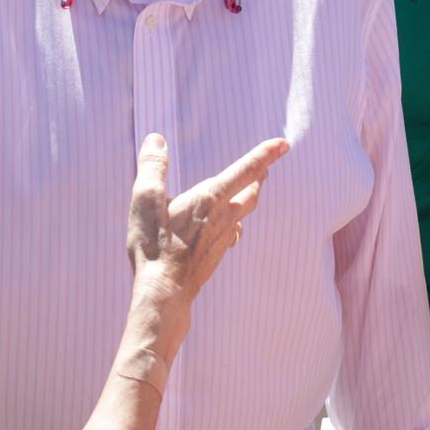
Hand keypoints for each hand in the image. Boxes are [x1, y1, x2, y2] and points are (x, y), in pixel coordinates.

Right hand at [127, 133, 285, 335]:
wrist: (165, 292)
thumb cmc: (154, 245)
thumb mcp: (145, 200)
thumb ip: (153, 166)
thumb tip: (156, 138)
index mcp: (211, 198)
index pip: (246, 169)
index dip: (266, 154)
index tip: (283, 143)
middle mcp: (223, 216)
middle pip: (251, 191)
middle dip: (260, 174)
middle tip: (268, 165)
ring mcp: (223, 238)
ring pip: (245, 212)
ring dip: (250, 196)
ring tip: (253, 188)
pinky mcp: (217, 254)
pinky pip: (233, 232)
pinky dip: (235, 221)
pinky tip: (232, 226)